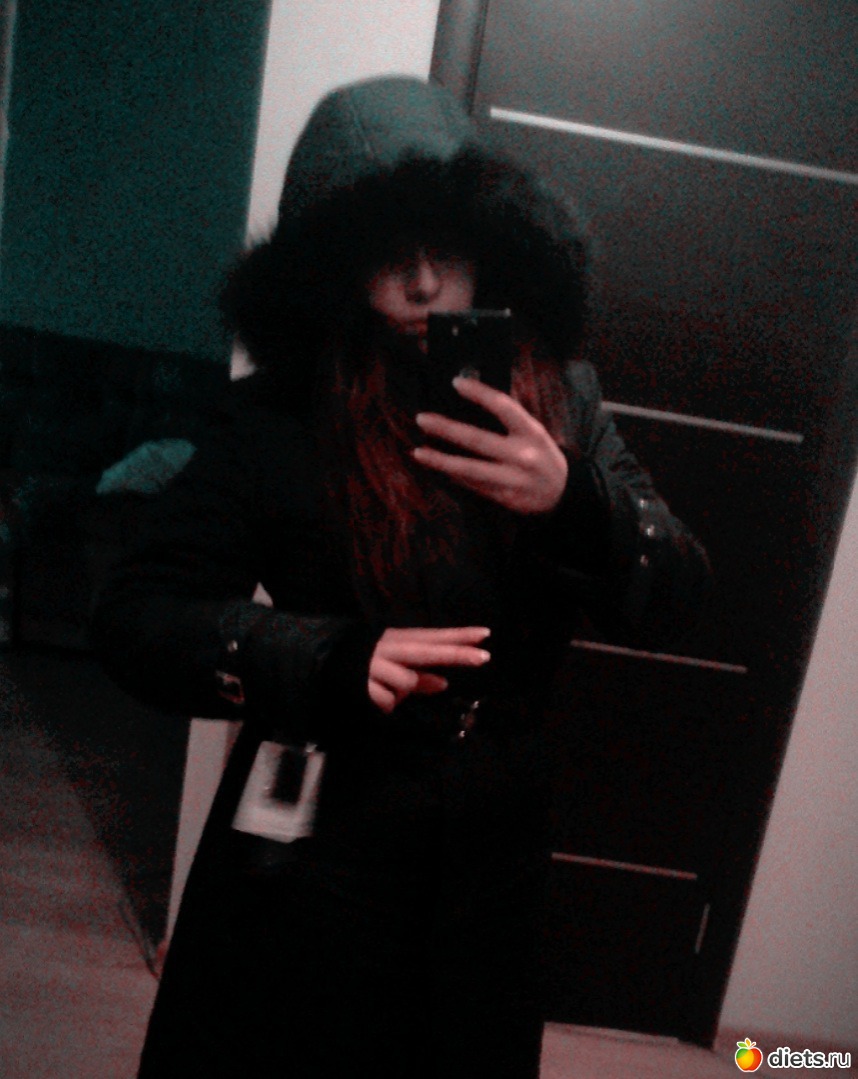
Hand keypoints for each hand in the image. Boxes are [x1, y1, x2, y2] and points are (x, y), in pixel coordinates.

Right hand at [368, 626, 490, 714]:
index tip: (486, 634)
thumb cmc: (366, 665)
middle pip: (428, 651)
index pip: (434, 637)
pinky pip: (386, 701)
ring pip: (405, 683)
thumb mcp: (393, 665)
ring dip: (398, 694)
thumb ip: (419, 677)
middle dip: (456, 654)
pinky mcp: (361, 682)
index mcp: (398, 640)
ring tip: (380, 689)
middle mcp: (388, 647)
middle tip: (485, 657)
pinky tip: (370, 697)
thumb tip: (445, 684)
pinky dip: (382, 705)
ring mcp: (375, 664)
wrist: (321, 664)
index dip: (459, 636)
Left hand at [412, 377, 567, 514]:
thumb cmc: (542, 456)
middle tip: (422, 419)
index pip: (503, 406)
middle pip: (477, 440)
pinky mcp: (504, 497)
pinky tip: (437, 466)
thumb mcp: (535, 433)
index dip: (479, 393)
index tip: (456, 383)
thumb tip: (471, 402)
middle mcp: (522, 456)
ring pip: (469, 469)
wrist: (562, 494)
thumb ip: (510, 420)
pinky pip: (472, 484)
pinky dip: (453, 475)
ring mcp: (512, 479)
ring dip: (440, 460)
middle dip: (446, 429)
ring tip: (418, 452)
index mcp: (532, 433)